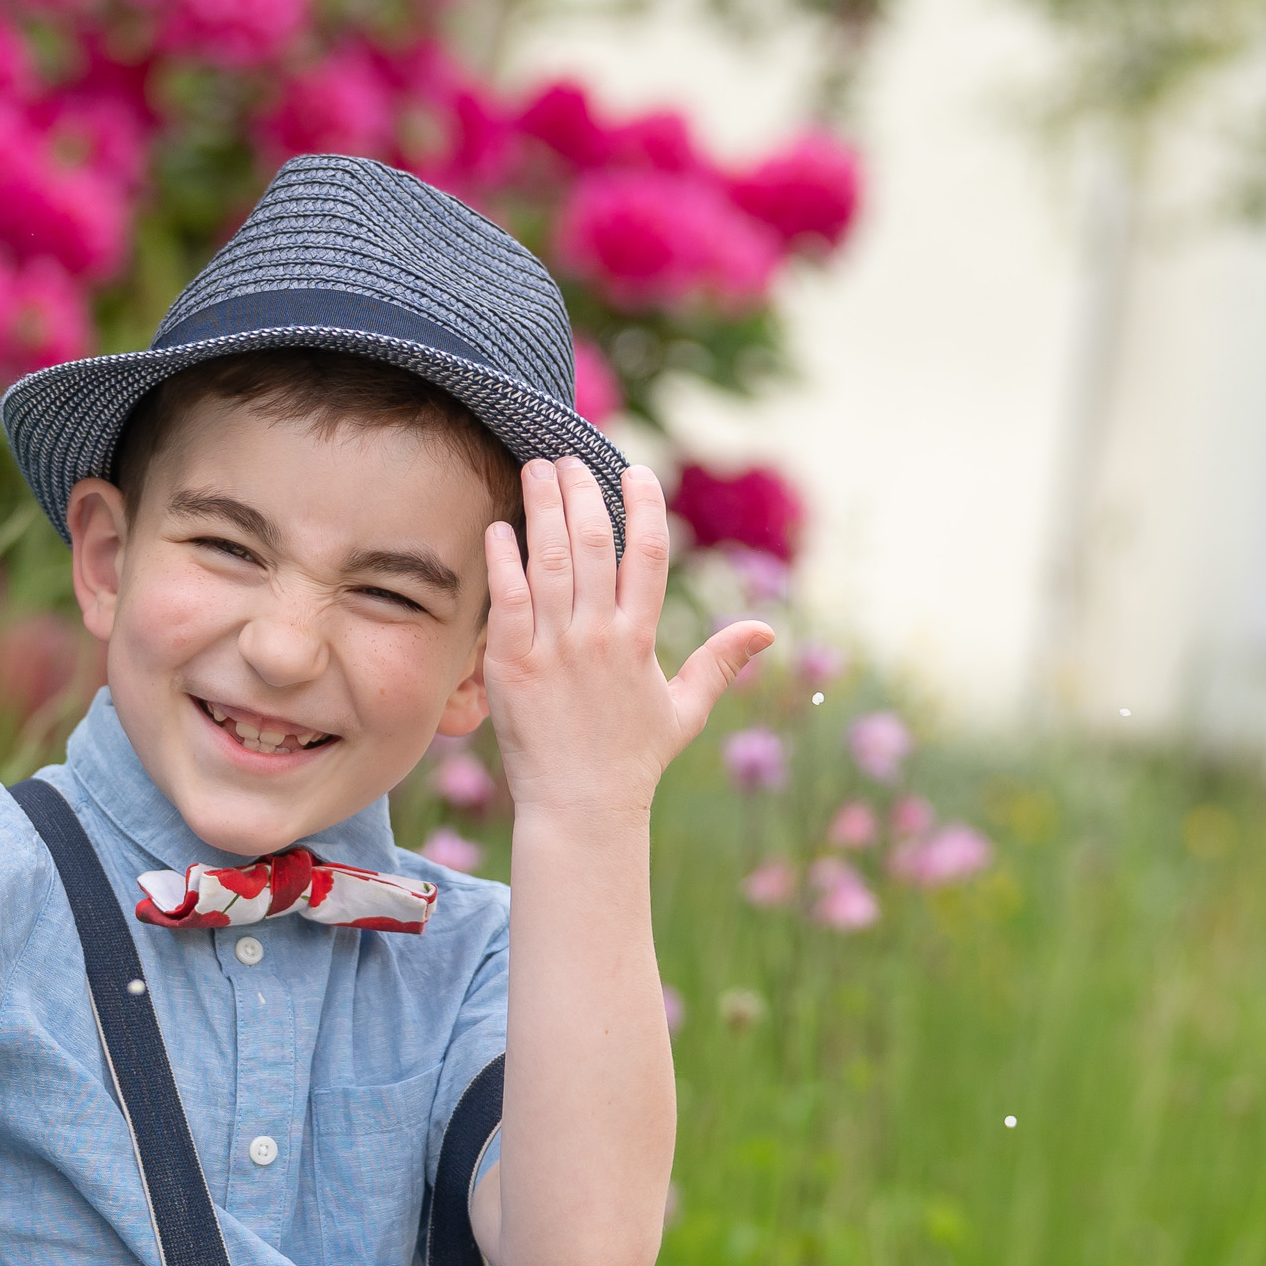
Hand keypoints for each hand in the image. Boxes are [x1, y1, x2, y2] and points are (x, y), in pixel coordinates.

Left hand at [482, 457, 773, 818]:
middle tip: (569, 456)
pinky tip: (499, 526)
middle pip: (592, 544)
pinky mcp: (512, 666)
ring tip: (536, 468)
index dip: (644, 506)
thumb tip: (766, 631)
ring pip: (548, 561)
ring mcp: (554, 649)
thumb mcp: (685, 711)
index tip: (634, 470)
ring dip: (542, 508)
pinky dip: (503, 559)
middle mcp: (598, 637)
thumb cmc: (633, 762)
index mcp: (640, 639)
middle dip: (581, 492)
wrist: (581, 809)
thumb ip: (721, 663)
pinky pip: (507, 600)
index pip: (647, 554)